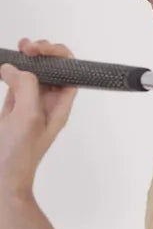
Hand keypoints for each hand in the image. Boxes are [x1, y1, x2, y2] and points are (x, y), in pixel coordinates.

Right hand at [0, 38, 78, 200]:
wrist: (0, 181)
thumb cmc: (17, 156)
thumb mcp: (27, 117)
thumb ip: (27, 88)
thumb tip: (15, 68)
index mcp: (59, 106)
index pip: (70, 72)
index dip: (59, 56)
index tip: (41, 50)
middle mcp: (47, 104)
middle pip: (53, 69)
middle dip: (43, 53)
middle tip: (27, 47)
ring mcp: (29, 107)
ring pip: (34, 75)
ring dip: (28, 59)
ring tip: (19, 48)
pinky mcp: (11, 111)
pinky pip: (15, 85)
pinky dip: (12, 72)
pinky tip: (6, 67)